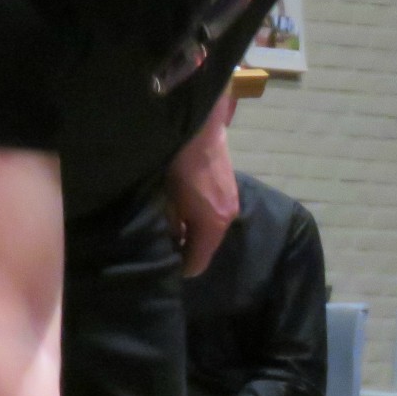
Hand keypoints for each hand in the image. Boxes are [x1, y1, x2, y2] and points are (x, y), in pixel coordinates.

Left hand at [165, 115, 238, 276]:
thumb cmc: (177, 164)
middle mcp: (226, 217)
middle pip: (207, 247)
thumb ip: (170, 225)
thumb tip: (170, 239)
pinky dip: (203, 217)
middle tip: (167, 245)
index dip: (180, 268)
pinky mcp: (231, 189)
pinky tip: (188, 207)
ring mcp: (231, 202)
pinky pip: (216, 214)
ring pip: (213, 230)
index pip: (197, 263)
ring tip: (175, 225)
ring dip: (196, 232)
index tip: (165, 266)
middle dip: (188, 249)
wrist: (198, 127)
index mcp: (211, 225)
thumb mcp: (166, 199)